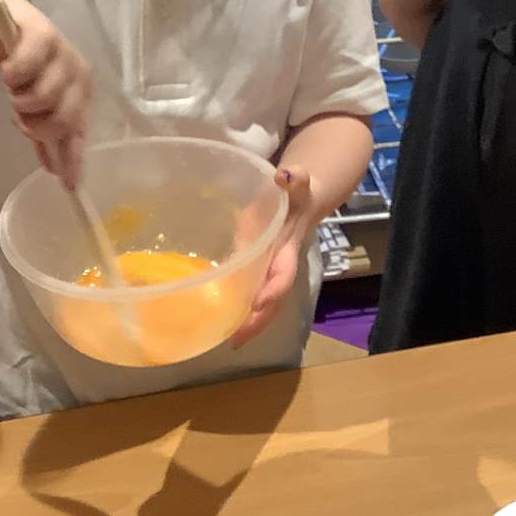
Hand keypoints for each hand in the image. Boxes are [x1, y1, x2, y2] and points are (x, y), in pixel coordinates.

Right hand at [0, 0, 92, 188]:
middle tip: (20, 119)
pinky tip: (7, 71)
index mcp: (81, 92)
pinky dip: (11, 77)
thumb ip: (43, 135)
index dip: (73, 158)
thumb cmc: (23, 66)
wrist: (1, 21)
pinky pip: (23, 70)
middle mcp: (78, 73)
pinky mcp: (42, 35)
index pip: (80, 132)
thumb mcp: (34, 102)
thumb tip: (53, 169)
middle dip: (36, 127)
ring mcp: (63, 53)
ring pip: (42, 97)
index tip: (67, 184)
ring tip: (13, 90)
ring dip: (19, 101)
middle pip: (63, 119)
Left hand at [232, 165, 312, 347]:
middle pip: (272, 302)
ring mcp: (265, 273)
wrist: (299, 201)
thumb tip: (285, 175)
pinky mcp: (252, 271)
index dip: (272, 290)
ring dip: (246, 324)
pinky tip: (216, 321)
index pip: (283, 276)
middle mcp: (277, 267)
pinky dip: (235, 311)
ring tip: (227, 340)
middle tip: (236, 339)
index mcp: (287, 250)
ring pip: (260, 305)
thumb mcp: (297, 183)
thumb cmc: (295, 193)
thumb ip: (294, 178)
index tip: (258, 302)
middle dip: (257, 321)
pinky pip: (246, 295)